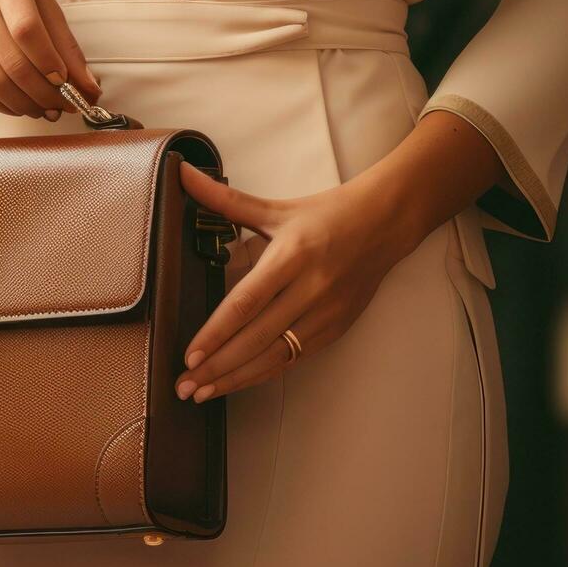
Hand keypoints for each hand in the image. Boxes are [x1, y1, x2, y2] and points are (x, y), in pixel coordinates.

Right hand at [0, 0, 100, 118]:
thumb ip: (62, 38)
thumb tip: (87, 86)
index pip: (27, 31)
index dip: (51, 64)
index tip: (71, 84)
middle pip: (11, 64)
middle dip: (45, 95)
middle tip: (67, 105)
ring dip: (26, 105)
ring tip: (47, 108)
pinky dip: (1, 103)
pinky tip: (20, 104)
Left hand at [170, 162, 426, 402]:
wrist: (386, 223)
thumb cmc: (325, 215)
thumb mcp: (274, 208)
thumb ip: (224, 199)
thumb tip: (181, 172)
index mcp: (291, 256)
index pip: (246, 303)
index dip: (217, 332)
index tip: (190, 356)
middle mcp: (310, 290)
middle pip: (256, 338)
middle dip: (217, 367)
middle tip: (183, 386)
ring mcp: (325, 314)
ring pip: (275, 356)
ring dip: (236, 378)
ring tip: (202, 393)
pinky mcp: (335, 330)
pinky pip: (293, 358)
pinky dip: (262, 374)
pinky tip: (236, 383)